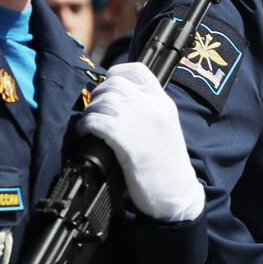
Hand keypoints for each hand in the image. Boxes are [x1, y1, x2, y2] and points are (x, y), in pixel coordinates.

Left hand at [78, 62, 203, 221]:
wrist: (177, 193)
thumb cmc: (167, 165)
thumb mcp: (165, 128)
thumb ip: (147, 111)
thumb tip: (117, 101)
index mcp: (163, 103)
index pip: (138, 70)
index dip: (116, 73)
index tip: (108, 85)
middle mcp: (153, 108)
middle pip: (115, 84)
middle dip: (98, 94)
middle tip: (95, 109)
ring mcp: (141, 123)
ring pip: (104, 101)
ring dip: (90, 111)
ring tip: (89, 123)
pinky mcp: (128, 142)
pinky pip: (97, 122)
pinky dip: (85, 125)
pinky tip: (85, 133)